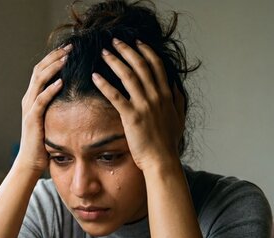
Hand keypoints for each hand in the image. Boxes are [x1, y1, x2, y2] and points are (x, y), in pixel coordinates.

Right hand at [16, 45, 70, 173]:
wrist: (30, 162)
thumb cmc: (44, 142)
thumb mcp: (52, 119)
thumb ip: (58, 106)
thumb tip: (75, 96)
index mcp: (33, 97)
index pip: (42, 70)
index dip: (54, 57)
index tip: (69, 48)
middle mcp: (29, 98)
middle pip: (40, 69)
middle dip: (55, 56)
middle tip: (70, 46)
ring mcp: (29, 108)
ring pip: (39, 80)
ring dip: (53, 67)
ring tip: (66, 58)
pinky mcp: (32, 118)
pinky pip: (41, 100)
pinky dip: (51, 89)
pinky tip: (61, 81)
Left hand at [92, 39, 183, 171]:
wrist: (162, 160)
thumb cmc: (168, 142)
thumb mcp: (179, 118)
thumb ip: (177, 100)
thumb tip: (175, 86)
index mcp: (167, 94)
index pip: (157, 65)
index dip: (146, 51)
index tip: (137, 42)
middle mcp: (156, 96)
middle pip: (141, 65)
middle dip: (127, 50)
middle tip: (115, 41)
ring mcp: (144, 105)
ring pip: (128, 76)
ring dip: (115, 61)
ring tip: (104, 53)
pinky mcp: (131, 116)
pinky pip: (115, 95)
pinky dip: (104, 84)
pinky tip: (94, 76)